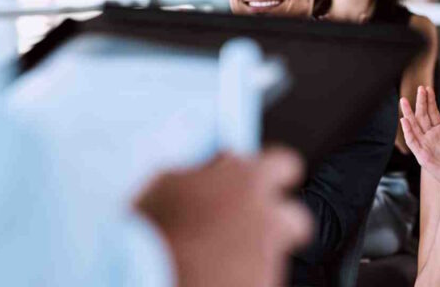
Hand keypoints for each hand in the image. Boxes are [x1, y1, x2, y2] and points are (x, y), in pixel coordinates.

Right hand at [135, 149, 311, 286]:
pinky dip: (242, 282)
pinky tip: (212, 280)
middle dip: (277, 225)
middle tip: (245, 233)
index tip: (258, 183)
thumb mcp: (168, 182)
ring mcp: (268, 259)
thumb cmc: (145, 229)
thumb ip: (204, 170)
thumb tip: (215, 165)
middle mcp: (269, 217)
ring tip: (214, 263)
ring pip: (274, 256)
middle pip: (297, 219)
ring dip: (252, 257)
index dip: (272, 175)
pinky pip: (259, 282)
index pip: (286, 164)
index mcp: (248, 180)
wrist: (142, 280)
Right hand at [400, 85, 439, 194]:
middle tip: (419, 88)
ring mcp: (425, 144)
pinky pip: (412, 141)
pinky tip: (404, 120)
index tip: (427, 88)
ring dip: (408, 113)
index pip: (432, 112)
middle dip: (420, 102)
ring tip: (404, 100)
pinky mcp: (421, 154)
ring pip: (414, 126)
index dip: (430, 100)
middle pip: (422, 116)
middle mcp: (431, 135)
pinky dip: (407, 131)